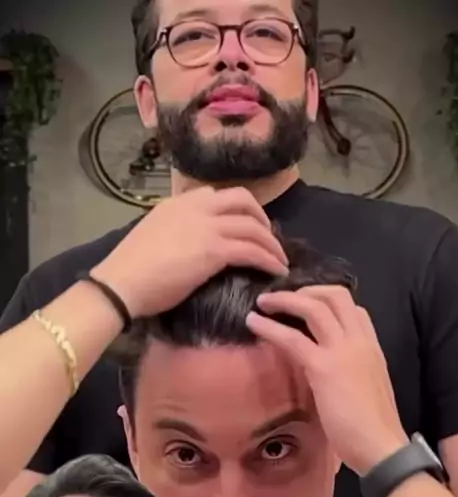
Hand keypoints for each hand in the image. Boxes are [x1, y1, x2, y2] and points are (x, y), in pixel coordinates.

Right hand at [90, 186, 287, 318]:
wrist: (121, 283)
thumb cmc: (130, 270)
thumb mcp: (153, 236)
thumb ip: (175, 233)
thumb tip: (189, 247)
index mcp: (177, 203)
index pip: (214, 195)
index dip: (236, 209)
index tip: (244, 225)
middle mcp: (195, 207)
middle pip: (242, 199)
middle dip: (261, 217)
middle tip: (268, 238)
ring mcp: (206, 226)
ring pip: (253, 226)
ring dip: (272, 243)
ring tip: (279, 260)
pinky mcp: (215, 250)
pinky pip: (252, 250)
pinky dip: (269, 260)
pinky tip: (276, 271)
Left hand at [246, 286, 408, 474]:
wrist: (381, 446)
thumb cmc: (373, 428)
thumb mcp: (364, 388)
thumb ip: (347, 372)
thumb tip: (325, 372)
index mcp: (372, 347)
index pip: (354, 309)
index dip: (328, 300)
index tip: (306, 304)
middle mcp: (360, 341)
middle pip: (335, 295)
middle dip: (306, 289)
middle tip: (282, 296)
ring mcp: (343, 351)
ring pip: (314, 306)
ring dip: (285, 299)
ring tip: (263, 302)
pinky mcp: (324, 367)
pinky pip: (292, 338)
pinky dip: (269, 327)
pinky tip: (253, 324)